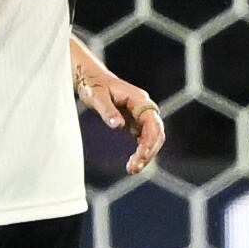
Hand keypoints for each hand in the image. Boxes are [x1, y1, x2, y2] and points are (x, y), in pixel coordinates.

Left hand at [74, 51, 165, 174]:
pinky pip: (144, 138)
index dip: (149, 141)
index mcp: (138, 99)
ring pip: (153, 137)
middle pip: (157, 132)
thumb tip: (118, 125)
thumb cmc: (93, 86)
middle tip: (134, 168)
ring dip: (147, 153)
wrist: (91, 78)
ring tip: (133, 169)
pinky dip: (142, 150)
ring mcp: (141, 114)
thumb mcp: (96, 97)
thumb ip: (107, 111)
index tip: (140, 156)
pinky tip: (133, 163)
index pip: (152, 122)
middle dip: (149, 151)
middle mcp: (144, 106)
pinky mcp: (136, 120)